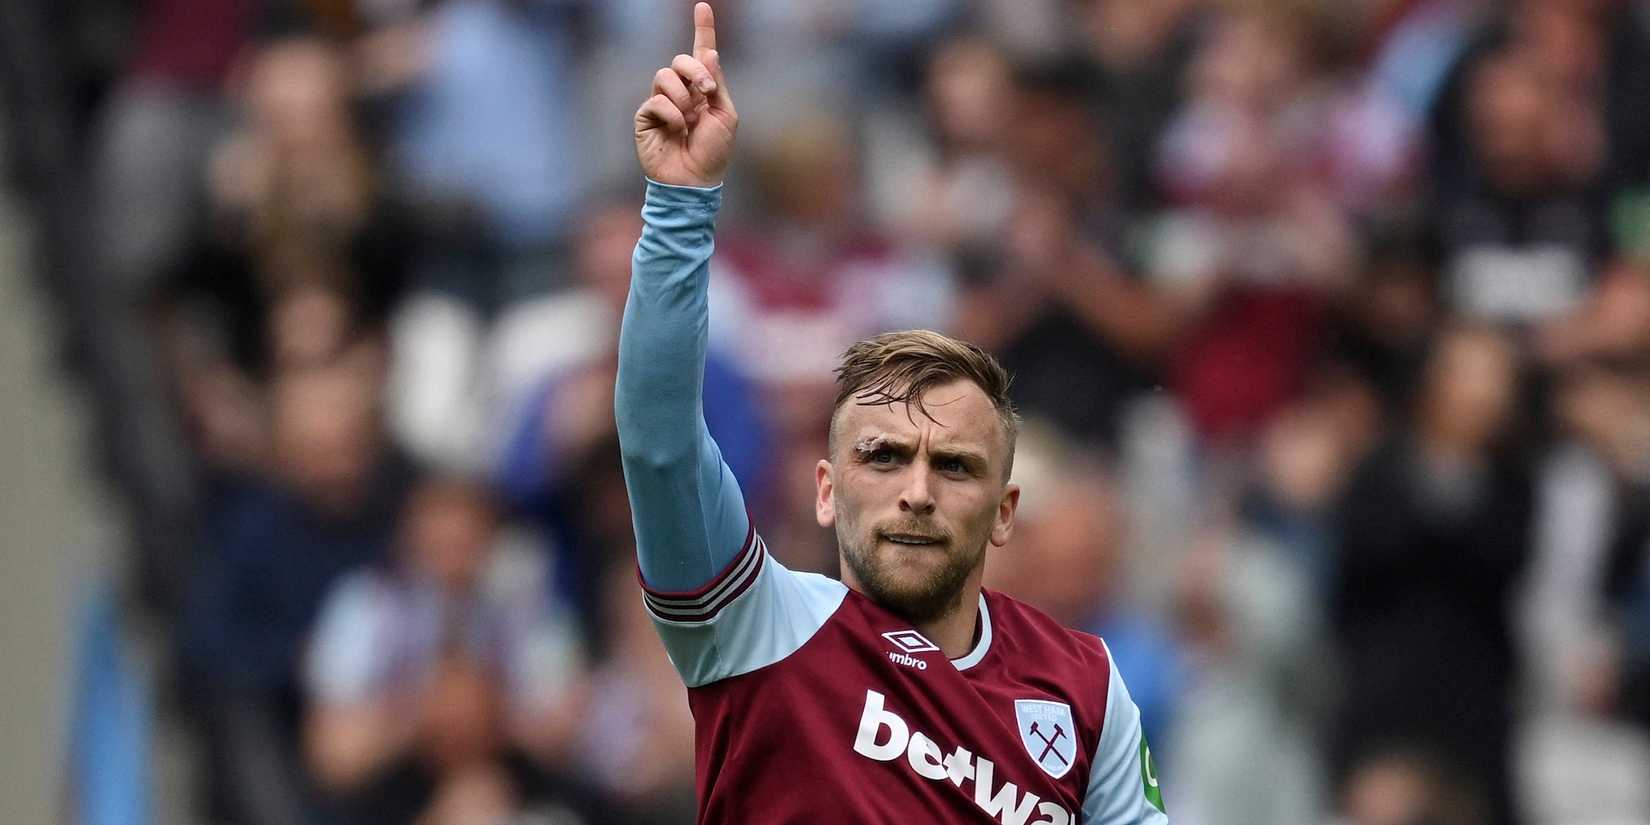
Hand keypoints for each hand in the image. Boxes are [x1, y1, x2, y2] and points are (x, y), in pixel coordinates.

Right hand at [634, 3, 736, 186]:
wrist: (694, 181)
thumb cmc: (713, 153)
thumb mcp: (725, 115)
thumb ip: (717, 83)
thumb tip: (708, 52)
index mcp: (703, 89)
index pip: (700, 54)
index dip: (702, 29)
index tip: (703, 6)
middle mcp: (681, 92)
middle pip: (680, 60)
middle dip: (695, 71)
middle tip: (707, 92)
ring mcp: (661, 103)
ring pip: (664, 76)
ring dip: (683, 98)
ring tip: (689, 121)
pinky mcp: (646, 117)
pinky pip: (656, 100)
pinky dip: (671, 114)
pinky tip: (677, 130)